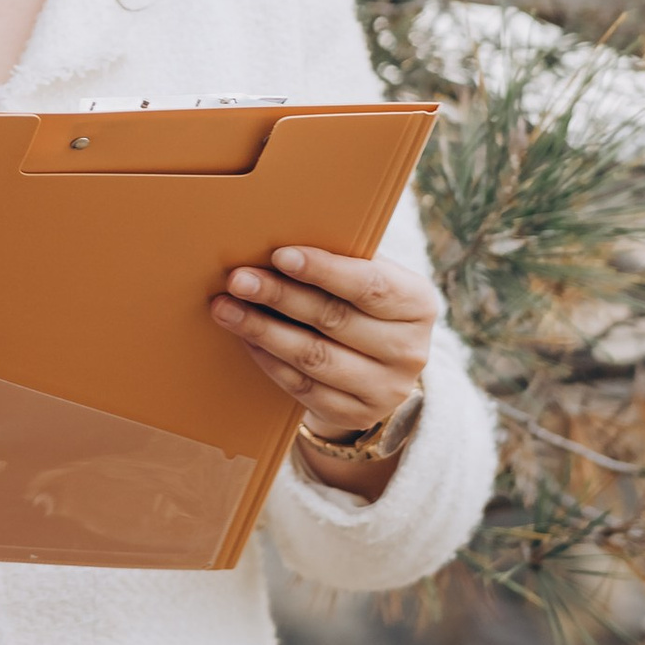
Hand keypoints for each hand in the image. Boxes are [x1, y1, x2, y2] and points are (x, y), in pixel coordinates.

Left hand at [212, 245, 436, 461]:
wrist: (376, 364)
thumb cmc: (360, 300)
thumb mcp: (366, 274)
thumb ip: (339, 257)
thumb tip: (275, 230)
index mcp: (418, 303)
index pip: (370, 285)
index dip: (323, 270)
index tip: (280, 255)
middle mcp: (410, 350)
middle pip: (335, 320)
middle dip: (279, 297)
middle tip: (237, 279)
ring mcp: (387, 389)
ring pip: (315, 357)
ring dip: (263, 330)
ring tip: (226, 308)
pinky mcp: (357, 414)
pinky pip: (304, 387)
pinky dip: (269, 361)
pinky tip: (246, 339)